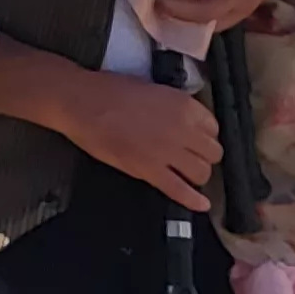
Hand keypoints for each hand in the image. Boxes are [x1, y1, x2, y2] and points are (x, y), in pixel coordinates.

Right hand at [60, 69, 224, 209]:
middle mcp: (182, 129)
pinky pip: (180, 190)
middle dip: (204, 155)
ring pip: (201, 173)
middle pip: (212, 152)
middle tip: (191, 156)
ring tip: (186, 173)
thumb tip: (181, 121)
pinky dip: (193, 200)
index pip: (213, 127)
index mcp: (183, 106)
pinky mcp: (149, 170)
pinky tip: (201, 205)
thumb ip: (172, 107)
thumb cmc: (108, 90)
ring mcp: (167, 152)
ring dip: (196, 174)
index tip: (196, 138)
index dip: (204, 134)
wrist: (80, 102)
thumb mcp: (151, 88)